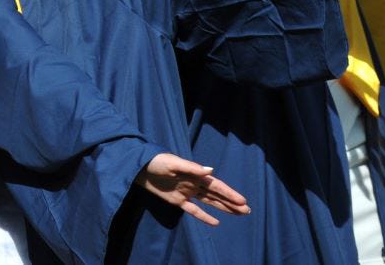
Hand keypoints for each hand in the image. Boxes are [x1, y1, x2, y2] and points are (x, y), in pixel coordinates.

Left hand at [135, 154, 249, 225]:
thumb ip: (191, 168)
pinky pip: (194, 210)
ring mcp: (186, 193)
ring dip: (223, 208)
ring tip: (239, 214)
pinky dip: (204, 216)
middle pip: (216, 195)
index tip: (243, 201)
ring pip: (209, 202)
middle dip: (231, 202)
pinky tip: (216, 223)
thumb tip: (211, 170)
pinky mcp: (177, 201)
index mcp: (194, 174)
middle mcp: (193, 184)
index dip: (229, 193)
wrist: (137, 168)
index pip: (216, 186)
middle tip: (247, 210)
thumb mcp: (172, 163)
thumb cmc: (155, 161)